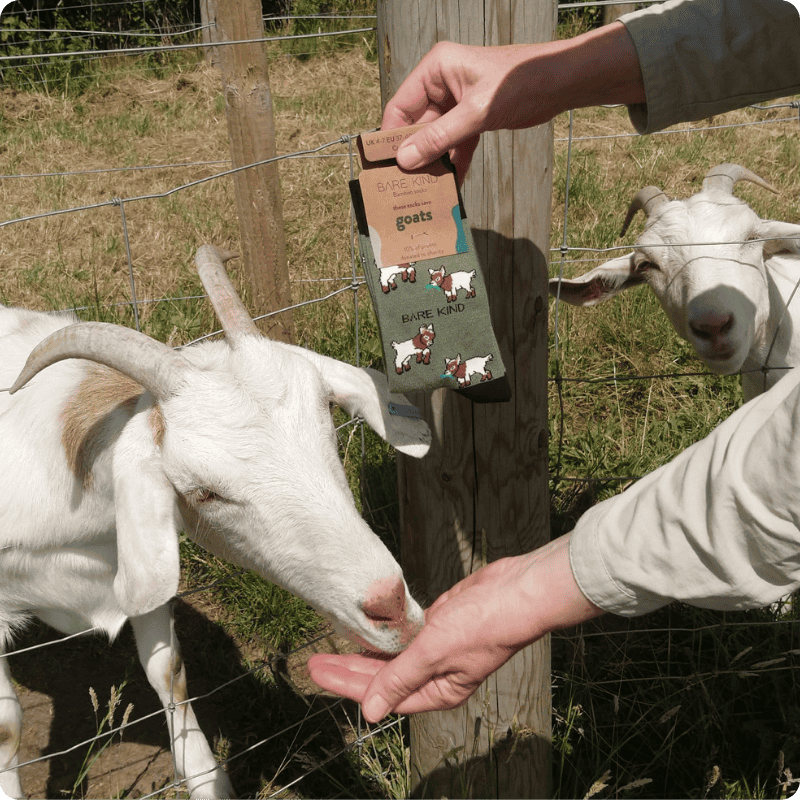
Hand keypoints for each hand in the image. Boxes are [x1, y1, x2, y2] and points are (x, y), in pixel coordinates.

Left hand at [308, 534, 601, 721]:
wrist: (517, 592)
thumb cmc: (484, 625)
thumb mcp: (435, 653)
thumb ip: (399, 678)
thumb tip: (370, 712)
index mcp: (436, 690)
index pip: (381, 692)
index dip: (346, 683)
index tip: (317, 672)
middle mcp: (434, 673)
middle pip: (382, 676)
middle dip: (348, 669)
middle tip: (314, 661)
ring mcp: (437, 647)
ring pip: (392, 655)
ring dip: (364, 651)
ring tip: (331, 647)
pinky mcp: (440, 623)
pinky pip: (405, 633)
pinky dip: (385, 632)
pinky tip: (367, 628)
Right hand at [380, 23, 643, 181]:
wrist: (559, 83)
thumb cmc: (518, 84)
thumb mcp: (475, 113)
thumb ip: (440, 137)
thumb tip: (406, 161)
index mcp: (436, 70)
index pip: (400, 106)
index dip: (391, 137)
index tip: (385, 167)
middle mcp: (442, 84)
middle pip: (416, 125)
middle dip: (413, 155)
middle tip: (404, 186)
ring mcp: (457, 103)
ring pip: (436, 138)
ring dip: (434, 163)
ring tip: (425, 191)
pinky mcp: (472, 118)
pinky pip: (456, 144)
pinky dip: (454, 163)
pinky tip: (451, 186)